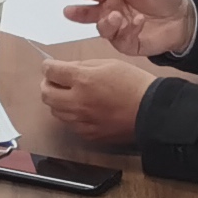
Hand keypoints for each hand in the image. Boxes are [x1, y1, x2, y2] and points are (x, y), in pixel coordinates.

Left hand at [37, 43, 160, 146]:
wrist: (152, 111)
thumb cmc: (133, 83)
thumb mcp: (109, 63)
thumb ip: (83, 65)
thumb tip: (66, 69)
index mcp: (83, 80)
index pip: (50, 72)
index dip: (48, 67)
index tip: (51, 66)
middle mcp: (77, 102)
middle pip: (45, 94)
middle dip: (48, 84)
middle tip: (58, 81)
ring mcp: (81, 121)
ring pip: (55, 111)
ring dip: (58, 101)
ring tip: (72, 95)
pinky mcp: (88, 134)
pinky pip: (70, 124)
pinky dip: (71, 115)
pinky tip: (84, 110)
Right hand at [68, 0, 197, 59]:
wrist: (183, 18)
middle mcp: (112, 11)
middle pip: (90, 14)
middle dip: (79, 13)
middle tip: (69, 12)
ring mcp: (119, 29)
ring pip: (103, 29)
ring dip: (106, 23)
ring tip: (116, 16)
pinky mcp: (128, 44)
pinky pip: (121, 40)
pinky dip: (128, 31)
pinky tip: (138, 22)